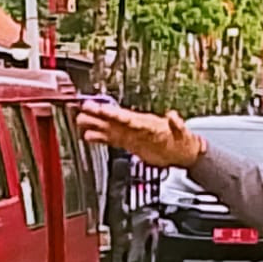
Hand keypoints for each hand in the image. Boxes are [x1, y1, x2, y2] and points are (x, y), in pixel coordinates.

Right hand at [76, 102, 206, 169]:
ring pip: (109, 128)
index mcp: (146, 123)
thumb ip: (176, 124)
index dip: (111, 113)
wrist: (183, 153)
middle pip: (113, 119)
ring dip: (94, 125)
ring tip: (79, 121)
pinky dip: (100, 137)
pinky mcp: (130, 143)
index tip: (99, 108)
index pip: (125, 117)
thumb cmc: (183, 142)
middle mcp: (136, 127)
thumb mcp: (182, 133)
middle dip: (97, 115)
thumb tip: (173, 116)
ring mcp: (131, 134)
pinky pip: (112, 138)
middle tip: (81, 109)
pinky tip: (88, 136)